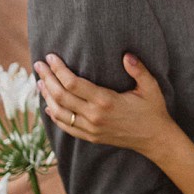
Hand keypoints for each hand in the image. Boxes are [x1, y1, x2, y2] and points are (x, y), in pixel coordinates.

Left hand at [35, 52, 174, 155]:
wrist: (155, 139)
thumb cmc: (153, 110)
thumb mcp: (150, 87)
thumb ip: (138, 69)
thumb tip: (126, 54)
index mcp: (106, 100)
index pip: (72, 83)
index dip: (58, 69)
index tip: (50, 57)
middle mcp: (94, 116)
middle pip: (60, 96)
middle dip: (47, 78)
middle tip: (38, 65)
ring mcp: (91, 128)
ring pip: (59, 112)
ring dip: (47, 96)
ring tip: (40, 82)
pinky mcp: (91, 137)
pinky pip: (66, 127)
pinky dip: (54, 116)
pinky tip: (49, 106)